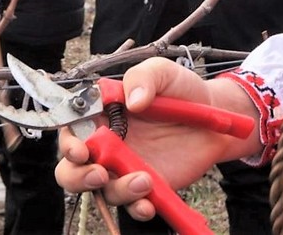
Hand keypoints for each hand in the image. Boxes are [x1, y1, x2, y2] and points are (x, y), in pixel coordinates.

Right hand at [55, 58, 261, 223]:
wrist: (214, 118)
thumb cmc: (182, 90)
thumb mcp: (162, 73)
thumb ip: (143, 78)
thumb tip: (133, 101)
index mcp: (101, 113)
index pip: (70, 129)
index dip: (68, 142)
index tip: (79, 150)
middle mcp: (106, 143)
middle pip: (71, 168)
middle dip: (77, 176)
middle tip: (99, 174)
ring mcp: (124, 167)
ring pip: (102, 190)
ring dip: (118, 190)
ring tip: (144, 181)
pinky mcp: (145, 186)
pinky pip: (131, 205)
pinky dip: (136, 208)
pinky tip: (148, 203)